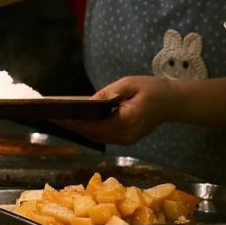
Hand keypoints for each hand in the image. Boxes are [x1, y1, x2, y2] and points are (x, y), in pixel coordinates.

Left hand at [59, 75, 182, 145]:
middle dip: (72, 126)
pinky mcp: (125, 139)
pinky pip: (102, 136)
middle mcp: (125, 136)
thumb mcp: (130, 84)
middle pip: (93, 134)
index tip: (59, 115)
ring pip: (96, 137)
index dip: (76, 122)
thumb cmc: (153, 89)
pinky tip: (76, 120)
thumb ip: (109, 93)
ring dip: (78, 129)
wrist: (173, 102)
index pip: (95, 125)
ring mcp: (125, 140)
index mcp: (128, 122)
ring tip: (59, 118)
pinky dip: (88, 129)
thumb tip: (88, 101)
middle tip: (52, 117)